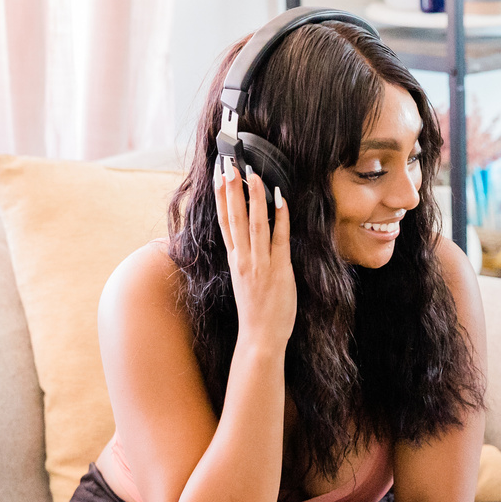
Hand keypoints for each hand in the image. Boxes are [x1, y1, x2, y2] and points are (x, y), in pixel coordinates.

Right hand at [213, 161, 294, 353]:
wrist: (260, 338)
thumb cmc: (255, 312)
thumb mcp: (245, 281)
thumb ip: (246, 259)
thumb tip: (249, 242)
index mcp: (235, 260)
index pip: (224, 222)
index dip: (222, 197)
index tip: (219, 175)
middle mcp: (243, 259)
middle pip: (235, 217)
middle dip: (232, 189)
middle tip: (229, 163)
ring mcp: (260, 263)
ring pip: (255, 223)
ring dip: (254, 197)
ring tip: (253, 173)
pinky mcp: (278, 270)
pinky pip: (279, 238)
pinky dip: (280, 218)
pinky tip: (280, 199)